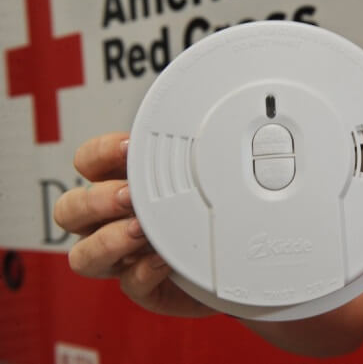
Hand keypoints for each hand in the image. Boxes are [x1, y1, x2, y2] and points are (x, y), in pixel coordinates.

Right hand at [54, 132, 214, 316]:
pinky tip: (166, 260)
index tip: (129, 147)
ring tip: (141, 231)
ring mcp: (122, 258)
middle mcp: (108, 223)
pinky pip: (130, 284)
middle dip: (96, 201)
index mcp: (116, 186)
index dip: (100, 153)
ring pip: (84, 256)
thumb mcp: (191, 178)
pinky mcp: (144, 288)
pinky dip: (146, 271)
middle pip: (69, 210)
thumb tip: (191, 139)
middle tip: (129, 196)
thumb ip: (178, 162)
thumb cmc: (202, 211)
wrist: (228, 256)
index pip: (87, 163)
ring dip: (110, 240)